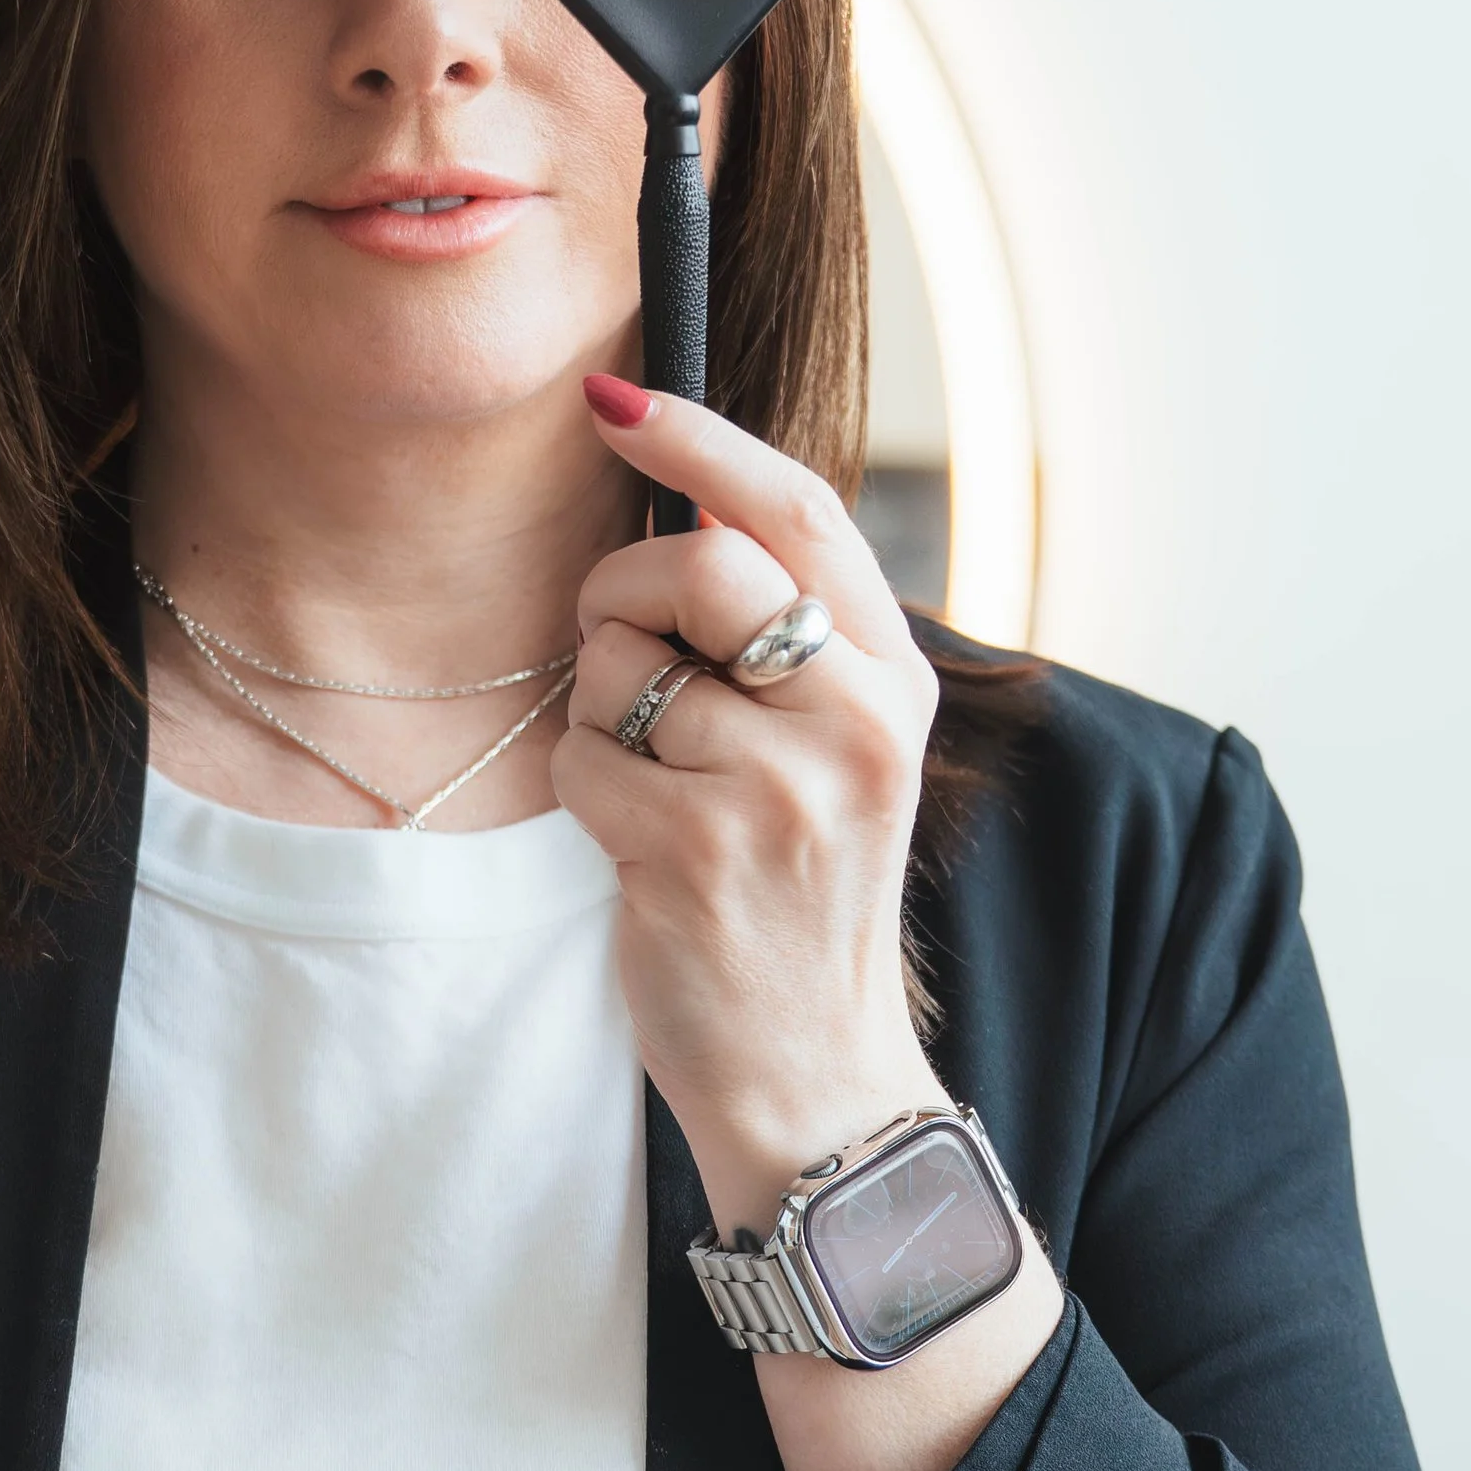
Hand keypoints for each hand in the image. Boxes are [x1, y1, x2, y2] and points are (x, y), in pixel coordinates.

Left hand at [552, 377, 1062, 1470]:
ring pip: (617, 664)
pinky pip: (580, 756)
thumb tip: (671, 491)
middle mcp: (854, 719)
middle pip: (691, 561)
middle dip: (617, 594)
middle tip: (622, 661)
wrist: (815, 1074)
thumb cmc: (793, 893)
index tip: (614, 396)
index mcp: (891, 678)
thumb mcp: (829, 749)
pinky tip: (637, 850)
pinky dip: (582, 792)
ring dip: (600, 715)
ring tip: (656, 789)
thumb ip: (778, 635)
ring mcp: (780, 787)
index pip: (797, 508)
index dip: (699, 439)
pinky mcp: (697, 851)